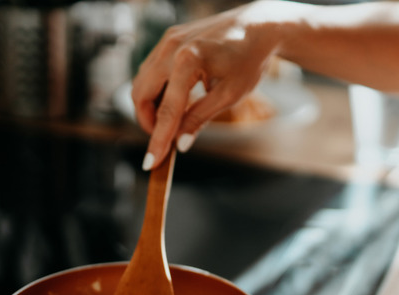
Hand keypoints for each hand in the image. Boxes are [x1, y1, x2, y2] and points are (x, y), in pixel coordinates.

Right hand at [131, 2, 280, 168]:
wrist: (258, 27)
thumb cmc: (249, 60)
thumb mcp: (230, 94)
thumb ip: (201, 118)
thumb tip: (181, 144)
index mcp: (188, 61)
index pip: (167, 111)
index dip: (158, 140)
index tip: (150, 163)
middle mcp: (171, 48)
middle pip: (140, 94)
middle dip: (148, 122)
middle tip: (164, 139)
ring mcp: (167, 40)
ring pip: (142, 81)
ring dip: (150, 105)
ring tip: (173, 120)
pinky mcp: (168, 38)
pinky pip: (151, 69)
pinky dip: (156, 89)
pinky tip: (175, 99)